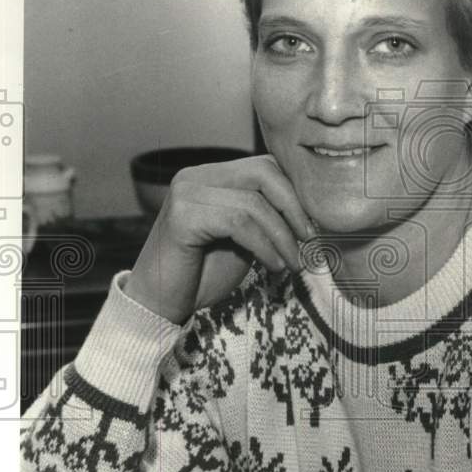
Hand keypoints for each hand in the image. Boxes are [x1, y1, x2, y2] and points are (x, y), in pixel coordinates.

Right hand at [124, 154, 314, 323]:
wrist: (160, 304)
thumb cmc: (202, 274)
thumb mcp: (244, 240)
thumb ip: (265, 219)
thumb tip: (310, 214)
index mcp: (211, 176)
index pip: (265, 166)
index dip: (295, 195)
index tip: (312, 229)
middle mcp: (196, 177)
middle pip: (263, 173)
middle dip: (294, 208)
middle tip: (309, 241)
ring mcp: (186, 193)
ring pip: (254, 203)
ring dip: (282, 237)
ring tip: (292, 264)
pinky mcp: (182, 216)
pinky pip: (238, 223)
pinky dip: (264, 246)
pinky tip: (273, 266)